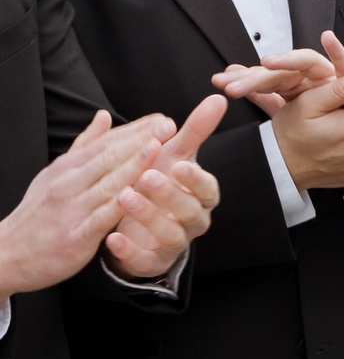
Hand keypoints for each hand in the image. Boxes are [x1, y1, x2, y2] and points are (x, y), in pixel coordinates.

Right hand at [0, 111, 167, 295]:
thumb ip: (84, 146)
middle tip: (169, 125)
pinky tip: (137, 194)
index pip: (105, 143)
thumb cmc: (39, 213)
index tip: (163, 118)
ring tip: (158, 148)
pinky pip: (101, 218)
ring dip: (133, 165)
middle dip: (140, 140)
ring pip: (107, 183)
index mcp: (67, 168)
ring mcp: (72, 209)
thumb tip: (104, 115)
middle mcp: (68, 184)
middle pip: (108, 158)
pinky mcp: (76, 235)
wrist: (7, 254)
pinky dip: (118, 206)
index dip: (135, 130)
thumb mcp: (56, 174)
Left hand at [102, 94, 223, 279]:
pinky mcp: (153, 260)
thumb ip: (195, 131)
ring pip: (170, 234)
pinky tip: (112, 236)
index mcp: (200, 195)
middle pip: (189, 210)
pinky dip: (129, 249)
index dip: (195, 178)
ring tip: (124, 197)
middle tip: (146, 176)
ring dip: (147, 216)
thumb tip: (217, 97)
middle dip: (168, 194)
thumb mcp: (175, 157)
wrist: (143, 225)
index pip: (207, 188)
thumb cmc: (161, 184)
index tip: (178, 164)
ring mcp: (174, 242)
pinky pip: (145, 259)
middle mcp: (193, 220)